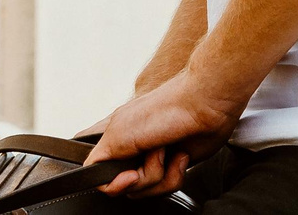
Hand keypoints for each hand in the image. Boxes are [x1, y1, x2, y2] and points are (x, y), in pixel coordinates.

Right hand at [81, 61, 243, 199]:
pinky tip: (181, 156)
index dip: (113, 183)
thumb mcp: (120, 133)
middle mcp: (133, 150)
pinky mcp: (174, 164)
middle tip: (153, 156)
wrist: (204, 107)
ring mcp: (154, 158)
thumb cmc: (164, 110)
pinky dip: (176, 173)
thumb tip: (93, 175)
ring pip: (149, 189)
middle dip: (144, 178)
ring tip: (169, 152)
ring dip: (162, 175)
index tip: (129, 176)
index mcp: (117, 139)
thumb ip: (100, 156)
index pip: (101, 173)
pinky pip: (168, 185)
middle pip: (128, 187)